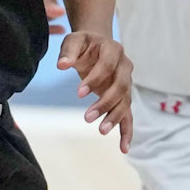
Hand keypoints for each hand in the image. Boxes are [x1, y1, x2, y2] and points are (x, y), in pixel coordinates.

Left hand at [57, 30, 132, 148]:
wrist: (97, 45)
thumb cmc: (84, 44)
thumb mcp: (73, 41)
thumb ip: (68, 51)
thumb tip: (62, 65)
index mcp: (113, 50)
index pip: (107, 66)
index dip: (94, 79)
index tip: (78, 94)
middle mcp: (125, 67)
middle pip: (120, 87)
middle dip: (105, 103)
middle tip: (87, 118)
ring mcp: (127, 83)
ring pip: (125, 103)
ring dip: (114, 118)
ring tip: (101, 131)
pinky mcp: (124, 98)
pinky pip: (128, 116)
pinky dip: (127, 132)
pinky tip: (124, 148)